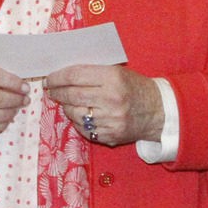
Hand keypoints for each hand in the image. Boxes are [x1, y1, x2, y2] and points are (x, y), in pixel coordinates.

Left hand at [44, 64, 163, 146]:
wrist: (158, 111)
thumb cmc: (135, 87)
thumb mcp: (118, 72)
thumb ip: (92, 72)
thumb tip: (62, 74)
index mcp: (113, 78)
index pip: (75, 76)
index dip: (58, 77)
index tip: (50, 78)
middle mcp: (111, 99)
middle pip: (72, 95)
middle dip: (57, 92)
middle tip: (51, 90)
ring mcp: (110, 120)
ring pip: (74, 114)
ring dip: (66, 107)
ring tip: (67, 102)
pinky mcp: (110, 136)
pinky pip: (84, 129)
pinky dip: (77, 122)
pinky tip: (80, 115)